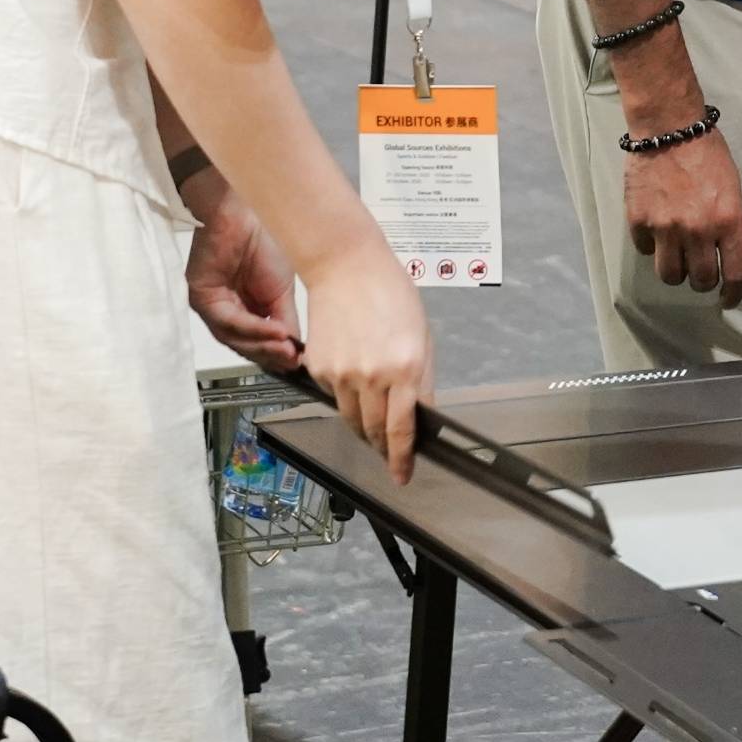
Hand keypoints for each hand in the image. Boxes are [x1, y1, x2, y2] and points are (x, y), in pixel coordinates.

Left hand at [182, 192, 301, 372]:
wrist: (246, 210)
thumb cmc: (262, 239)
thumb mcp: (282, 290)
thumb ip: (284, 320)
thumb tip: (293, 349)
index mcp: (244, 308)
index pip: (256, 342)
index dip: (276, 355)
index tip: (298, 363)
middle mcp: (225, 310)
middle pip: (244, 345)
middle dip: (270, 355)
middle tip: (293, 360)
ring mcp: (211, 305)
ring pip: (235, 338)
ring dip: (263, 345)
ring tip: (286, 348)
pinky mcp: (202, 296)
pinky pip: (228, 320)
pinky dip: (254, 327)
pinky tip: (274, 331)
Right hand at [301, 241, 435, 483]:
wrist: (345, 266)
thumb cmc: (389, 293)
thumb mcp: (422, 337)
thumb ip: (422, 381)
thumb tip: (421, 417)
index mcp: (404, 368)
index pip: (402, 430)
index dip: (402, 459)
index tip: (403, 475)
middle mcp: (371, 376)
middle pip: (373, 432)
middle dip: (383, 447)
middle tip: (390, 452)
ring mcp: (341, 374)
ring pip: (351, 420)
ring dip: (364, 426)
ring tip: (373, 416)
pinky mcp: (319, 369)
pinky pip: (334, 397)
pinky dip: (345, 396)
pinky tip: (353, 376)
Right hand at [623, 121, 741, 306]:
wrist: (668, 127)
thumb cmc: (708, 154)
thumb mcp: (733, 189)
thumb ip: (734, 226)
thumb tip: (736, 258)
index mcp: (729, 220)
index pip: (736, 274)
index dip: (733, 293)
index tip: (728, 298)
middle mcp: (698, 230)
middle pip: (700, 280)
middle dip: (703, 281)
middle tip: (701, 271)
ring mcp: (666, 228)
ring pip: (670, 275)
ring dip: (676, 270)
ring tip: (678, 255)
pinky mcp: (639, 221)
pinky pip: (646, 250)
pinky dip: (653, 246)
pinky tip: (658, 228)